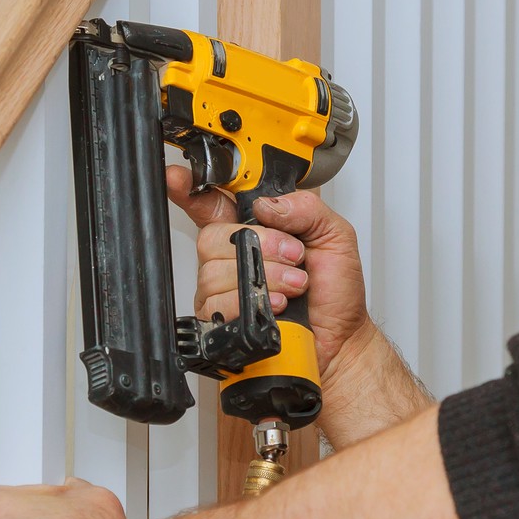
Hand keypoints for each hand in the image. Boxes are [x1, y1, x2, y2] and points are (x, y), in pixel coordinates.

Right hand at [165, 167, 370, 375]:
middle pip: (212, 236)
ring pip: (216, 271)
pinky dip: (251, 302)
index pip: (213, 203)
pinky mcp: (221, 319)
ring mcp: (223, 289)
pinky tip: (276, 305)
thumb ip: (306, 208)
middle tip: (294, 256)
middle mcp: (233, 256)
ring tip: (294, 286)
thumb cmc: (335, 293)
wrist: (340, 340)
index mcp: (256, 229)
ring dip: (265, 277)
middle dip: (260, 245)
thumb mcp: (335, 236)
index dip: (189, 189)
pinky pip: (218, 303)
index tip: (177, 178)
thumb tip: (267, 205)